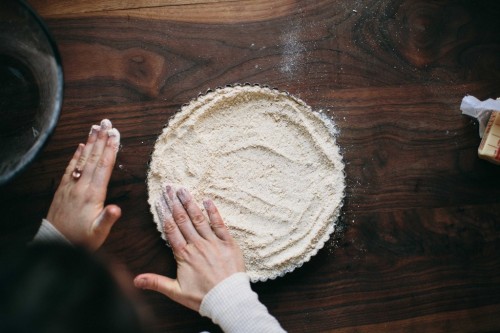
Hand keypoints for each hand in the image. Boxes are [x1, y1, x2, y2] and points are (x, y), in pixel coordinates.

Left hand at [46, 119, 120, 250]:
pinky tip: (81, 146)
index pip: (104, 167)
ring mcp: (71, 186)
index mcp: (93, 195)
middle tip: (106, 123)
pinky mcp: (64, 189)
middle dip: (101, 139)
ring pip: (82, 160)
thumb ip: (107, 219)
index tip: (115, 135)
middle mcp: (81, 187)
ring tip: (95, 127)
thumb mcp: (98, 233)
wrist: (57, 244)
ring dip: (90, 142)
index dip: (110, 149)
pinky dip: (76, 155)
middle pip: (93, 158)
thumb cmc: (82, 240)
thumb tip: (117, 208)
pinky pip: (71, 168)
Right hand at [134, 185, 245, 310]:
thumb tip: (135, 281)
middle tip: (168, 187)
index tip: (159, 200)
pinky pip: (220, 224)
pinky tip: (207, 200)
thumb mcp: (176, 292)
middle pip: (183, 220)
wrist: (228, 300)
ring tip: (183, 189)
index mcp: (184, 255)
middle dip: (174, 202)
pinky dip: (213, 212)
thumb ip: (156, 282)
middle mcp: (197, 245)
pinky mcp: (228, 243)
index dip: (164, 214)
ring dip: (190, 203)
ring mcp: (213, 242)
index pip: (171, 230)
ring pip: (199, 219)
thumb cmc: (202, 297)